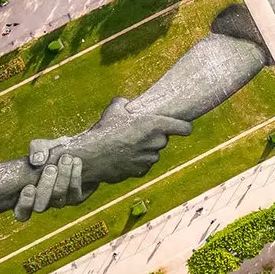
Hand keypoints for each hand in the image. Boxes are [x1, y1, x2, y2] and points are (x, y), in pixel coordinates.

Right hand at [13, 153, 84, 221]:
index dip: (24, 204)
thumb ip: (37, 150)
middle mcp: (43, 202)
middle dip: (45, 186)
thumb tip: (38, 161)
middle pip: (40, 206)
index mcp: (27, 196)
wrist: (74, 151)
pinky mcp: (75, 198)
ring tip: (66, 158)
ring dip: (63, 177)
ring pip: (59, 197)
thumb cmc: (50, 152)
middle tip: (51, 167)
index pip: (21, 213)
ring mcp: (59, 202)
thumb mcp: (41, 146)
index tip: (29, 187)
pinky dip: (76, 176)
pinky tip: (76, 162)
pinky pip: (75, 193)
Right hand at [36, 98, 191, 187]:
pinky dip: (138, 161)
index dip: (184, 127)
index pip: (184, 128)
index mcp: (153, 125)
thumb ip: (127, 103)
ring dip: (147, 150)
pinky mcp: (140, 171)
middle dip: (155, 137)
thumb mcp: (114, 109)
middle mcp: (154, 142)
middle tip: (139, 134)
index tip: (185, 127)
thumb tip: (129, 102)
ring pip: (154, 153)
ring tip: (128, 145)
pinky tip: (125, 156)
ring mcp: (148, 159)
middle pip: (164, 139)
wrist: (89, 157)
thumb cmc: (102, 131)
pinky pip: (145, 165)